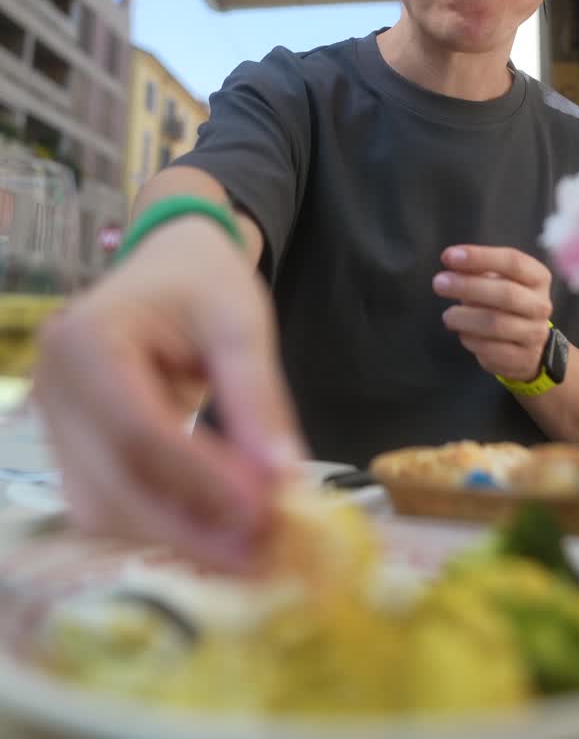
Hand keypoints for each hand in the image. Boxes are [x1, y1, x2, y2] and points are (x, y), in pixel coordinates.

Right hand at [34, 217, 305, 566]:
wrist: (170, 266)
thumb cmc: (203, 283)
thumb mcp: (241, 324)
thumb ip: (258, 399)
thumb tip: (283, 478)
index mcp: (86, 340)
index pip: (139, 430)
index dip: (201, 480)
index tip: (264, 512)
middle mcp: (55, 388)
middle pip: (115, 482)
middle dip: (192, 526)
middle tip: (263, 551)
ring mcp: (55, 425)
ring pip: (108, 508)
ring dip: (178, 535)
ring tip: (249, 546)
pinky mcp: (72, 452)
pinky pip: (112, 504)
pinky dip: (165, 524)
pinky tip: (218, 530)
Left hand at [432, 246, 552, 382]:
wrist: (527, 344)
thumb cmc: (504, 303)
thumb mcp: (496, 280)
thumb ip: (477, 268)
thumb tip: (452, 259)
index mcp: (538, 278)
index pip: (513, 262)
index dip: (480, 257)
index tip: (448, 256)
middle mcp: (541, 305)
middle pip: (506, 293)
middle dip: (468, 287)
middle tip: (439, 283)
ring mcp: (535, 334)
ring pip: (496, 324)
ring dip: (465, 318)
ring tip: (447, 316)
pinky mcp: (523, 359)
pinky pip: (492, 350)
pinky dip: (471, 340)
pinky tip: (462, 333)